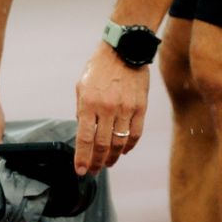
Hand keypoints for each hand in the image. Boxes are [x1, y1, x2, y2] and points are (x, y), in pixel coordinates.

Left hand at [73, 42, 150, 174]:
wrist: (124, 50)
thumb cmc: (99, 68)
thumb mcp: (81, 86)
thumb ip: (81, 110)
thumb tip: (84, 134)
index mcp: (88, 103)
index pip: (84, 139)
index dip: (82, 158)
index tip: (80, 171)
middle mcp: (107, 108)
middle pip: (102, 145)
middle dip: (96, 163)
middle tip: (93, 171)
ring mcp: (125, 108)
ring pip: (119, 143)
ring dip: (113, 158)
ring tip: (108, 164)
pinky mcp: (140, 107)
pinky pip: (135, 134)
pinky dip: (129, 146)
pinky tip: (123, 151)